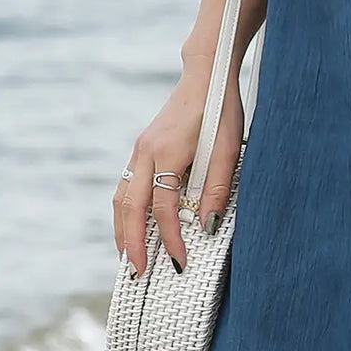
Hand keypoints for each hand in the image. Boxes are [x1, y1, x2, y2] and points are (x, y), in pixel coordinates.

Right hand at [112, 67, 243, 276]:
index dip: (171, 240)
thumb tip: (206, 227)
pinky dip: (125, 213)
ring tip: (128, 259)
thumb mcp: (228, 151)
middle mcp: (146, 153)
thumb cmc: (220, 113)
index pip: (164, 209)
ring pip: (121, 198)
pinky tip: (132, 230)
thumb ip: (217, 189)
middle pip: (130, 208)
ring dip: (122, 231)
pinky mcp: (142, 151)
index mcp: (166, 154)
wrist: (206, 76)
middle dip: (132, 244)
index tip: (180, 264)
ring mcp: (140, 151)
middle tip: (137, 273)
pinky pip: (126, 188)